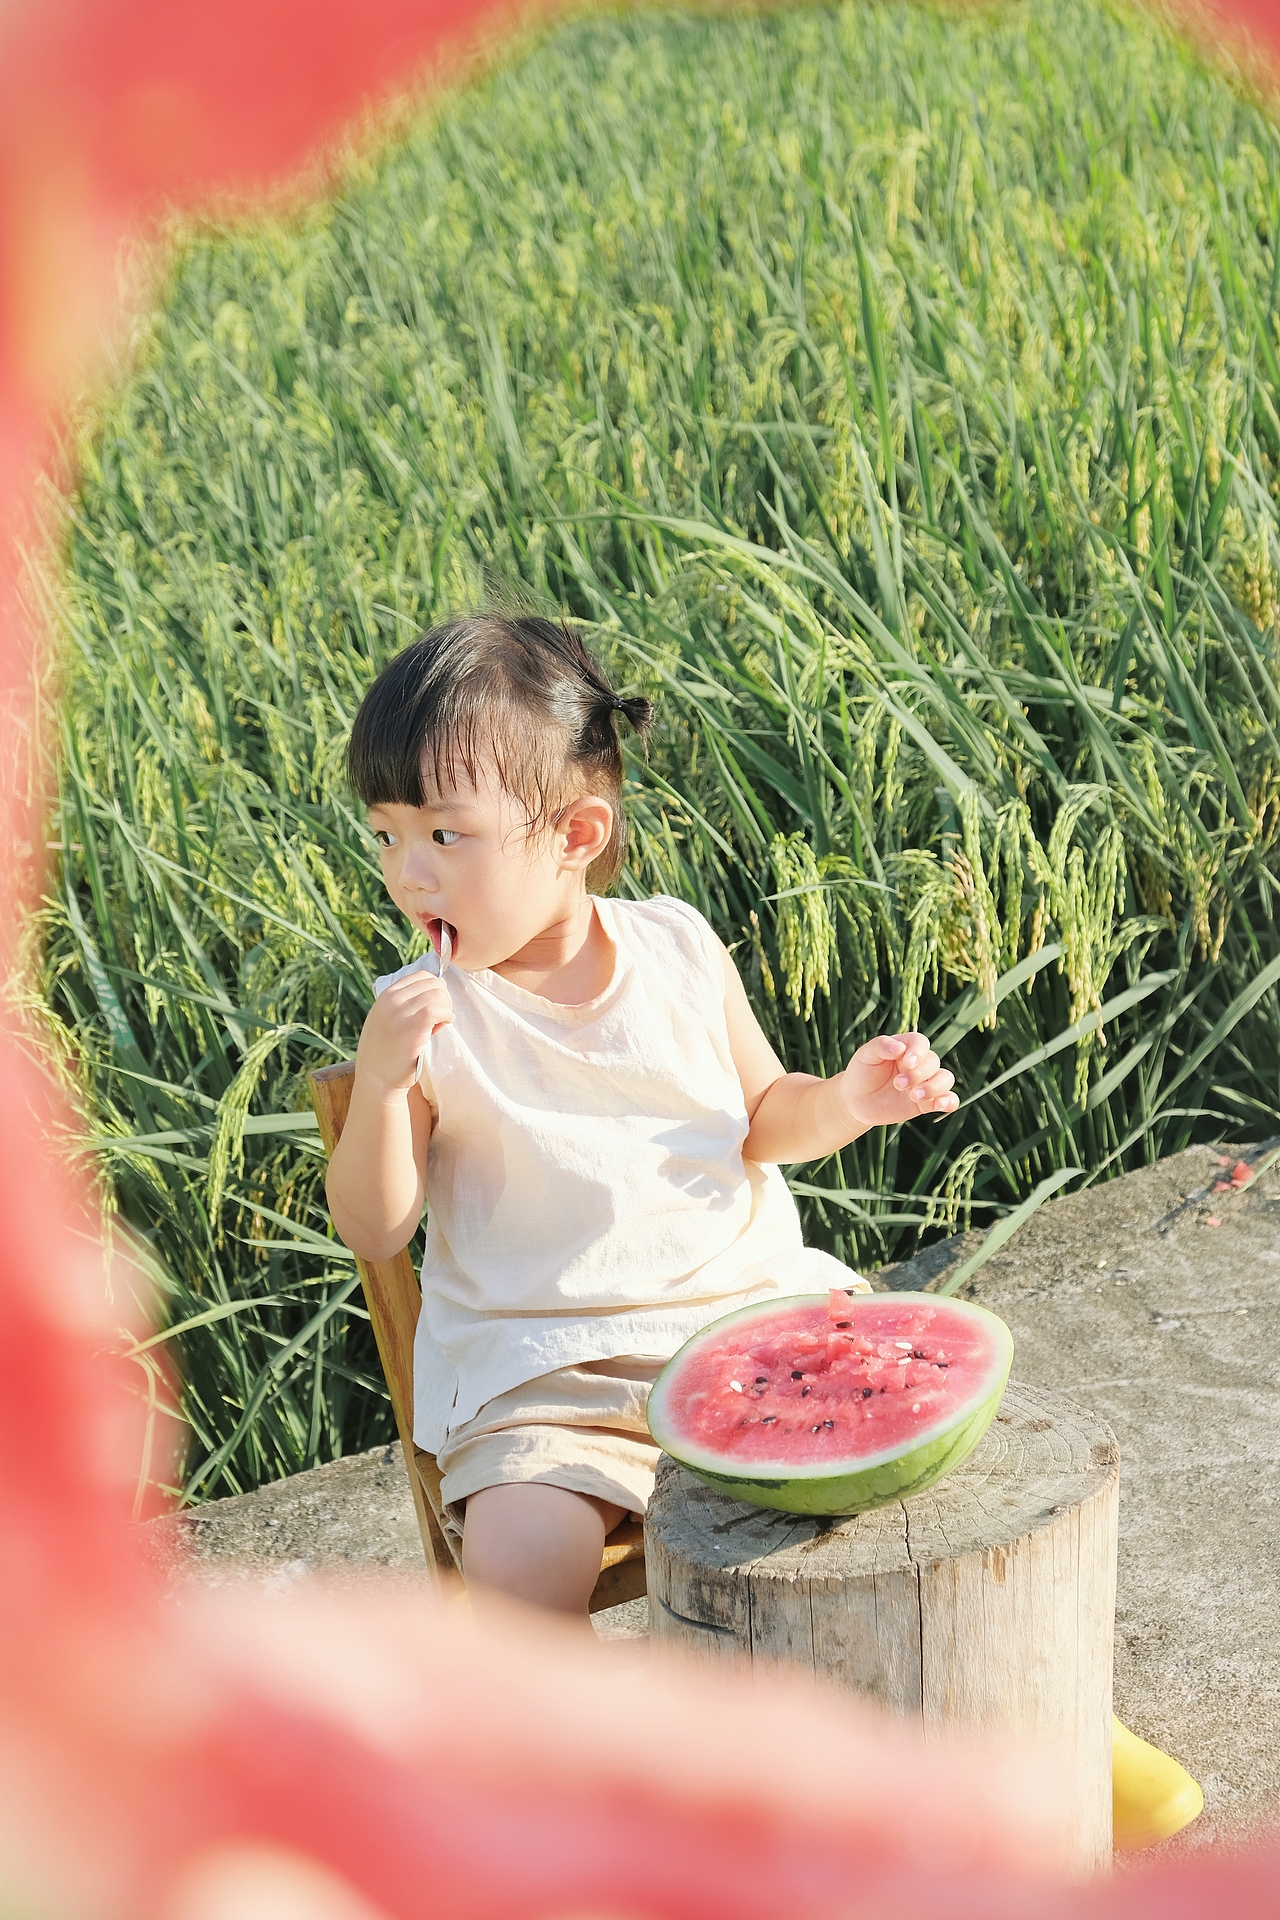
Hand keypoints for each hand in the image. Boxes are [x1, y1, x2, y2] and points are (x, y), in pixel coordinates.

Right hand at [355, 970, 453, 1095]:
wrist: (376, 1079)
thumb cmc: (385, 1053)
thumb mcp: (386, 1019)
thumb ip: (402, 1004)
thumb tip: (434, 991)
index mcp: (386, 995)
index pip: (421, 976)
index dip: (435, 989)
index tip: (435, 1007)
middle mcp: (391, 1000)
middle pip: (433, 983)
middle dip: (444, 999)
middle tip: (439, 1019)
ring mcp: (400, 1012)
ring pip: (438, 995)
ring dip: (446, 1009)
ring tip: (438, 1025)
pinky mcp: (412, 1027)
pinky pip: (438, 1009)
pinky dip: (446, 1016)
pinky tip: (441, 1027)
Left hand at [839, 1032, 957, 1129]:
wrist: (857, 1100)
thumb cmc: (861, 1072)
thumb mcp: (865, 1055)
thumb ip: (881, 1046)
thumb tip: (899, 1047)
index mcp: (905, 1047)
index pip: (921, 1042)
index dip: (918, 1052)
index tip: (906, 1062)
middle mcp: (919, 1063)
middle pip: (933, 1061)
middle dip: (918, 1074)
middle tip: (898, 1084)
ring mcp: (925, 1082)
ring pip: (945, 1079)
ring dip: (934, 1087)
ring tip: (913, 1096)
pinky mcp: (927, 1102)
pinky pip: (949, 1099)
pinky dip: (950, 1101)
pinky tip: (940, 1104)